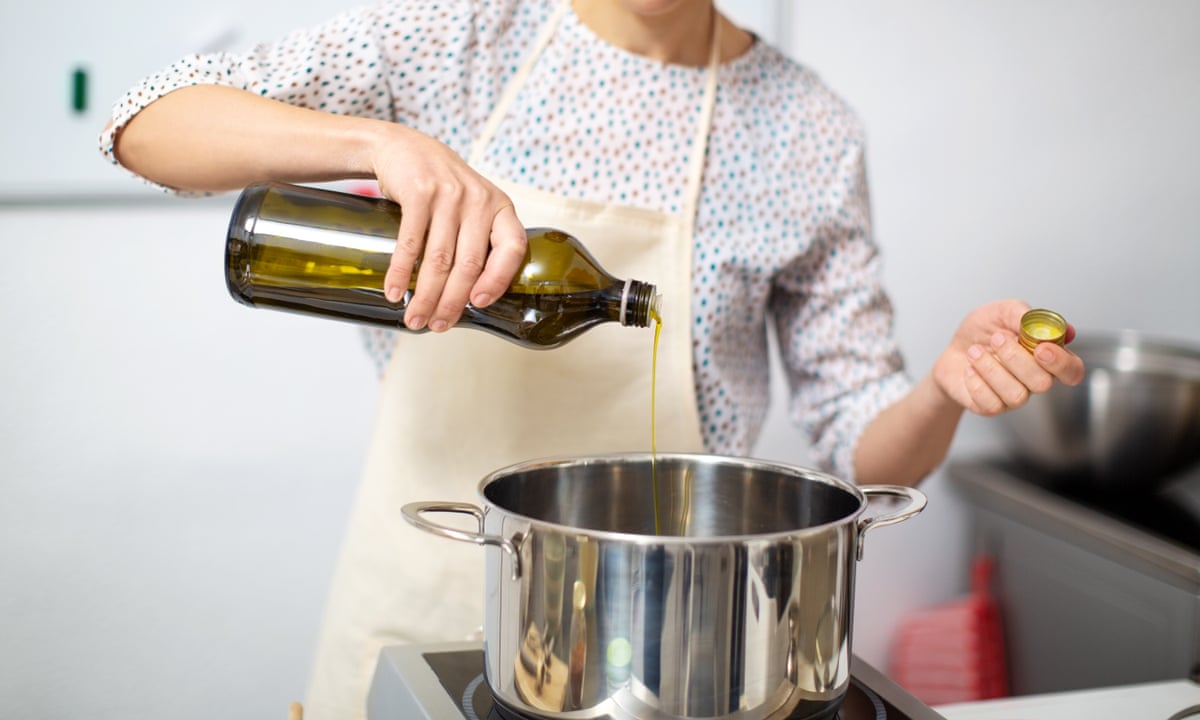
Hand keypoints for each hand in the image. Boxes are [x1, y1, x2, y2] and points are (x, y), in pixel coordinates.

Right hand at [371, 124, 526, 331]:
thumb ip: (478, 239)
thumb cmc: (441, 186)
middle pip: (469, 263)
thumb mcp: (472, 204)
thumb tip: (468, 297)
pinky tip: (394, 292)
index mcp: (499, 207)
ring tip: (415, 319)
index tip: (479, 304)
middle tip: (437, 325)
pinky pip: (410, 243)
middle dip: (452, 301)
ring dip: (425, 295)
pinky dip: (400, 272)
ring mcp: (449, 195)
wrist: (402, 147)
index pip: (512, 248)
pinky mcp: (419, 193)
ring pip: (439, 259)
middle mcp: (478, 201)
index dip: (498, 280)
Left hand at [933, 299, 1085, 415]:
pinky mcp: (991, 407)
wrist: (954, 349)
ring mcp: (1014, 396)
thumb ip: (1022, 315)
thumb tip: (1045, 324)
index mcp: (1045, 356)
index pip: (1072, 370)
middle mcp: (1034, 380)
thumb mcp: (1000, 312)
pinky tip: (970, 369)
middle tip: (997, 338)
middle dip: (1016, 358)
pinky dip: (976, 383)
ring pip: (1016, 395)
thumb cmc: (982, 332)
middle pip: (1043, 383)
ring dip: (991, 369)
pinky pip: (992, 404)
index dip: (1062, 363)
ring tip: (974, 351)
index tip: (1041, 348)